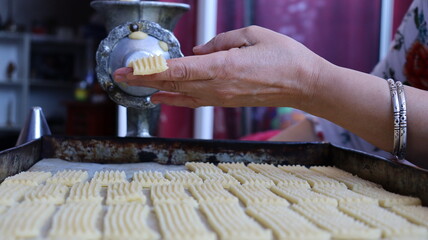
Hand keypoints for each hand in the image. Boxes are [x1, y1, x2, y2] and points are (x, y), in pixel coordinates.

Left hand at [114, 26, 328, 108]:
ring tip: (135, 87)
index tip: (126, 72)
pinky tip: (162, 98)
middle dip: (143, 80)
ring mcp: (220, 98)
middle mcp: (216, 86)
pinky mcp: (225, 102)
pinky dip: (174, 100)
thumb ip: (219, 42)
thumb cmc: (282, 56)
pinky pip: (194, 102)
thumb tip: (198, 50)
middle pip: (172, 84)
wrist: (303, 84)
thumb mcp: (251, 35)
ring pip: (180, 94)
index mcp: (220, 67)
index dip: (148, 72)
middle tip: (119, 78)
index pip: (175, 70)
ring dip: (156, 90)